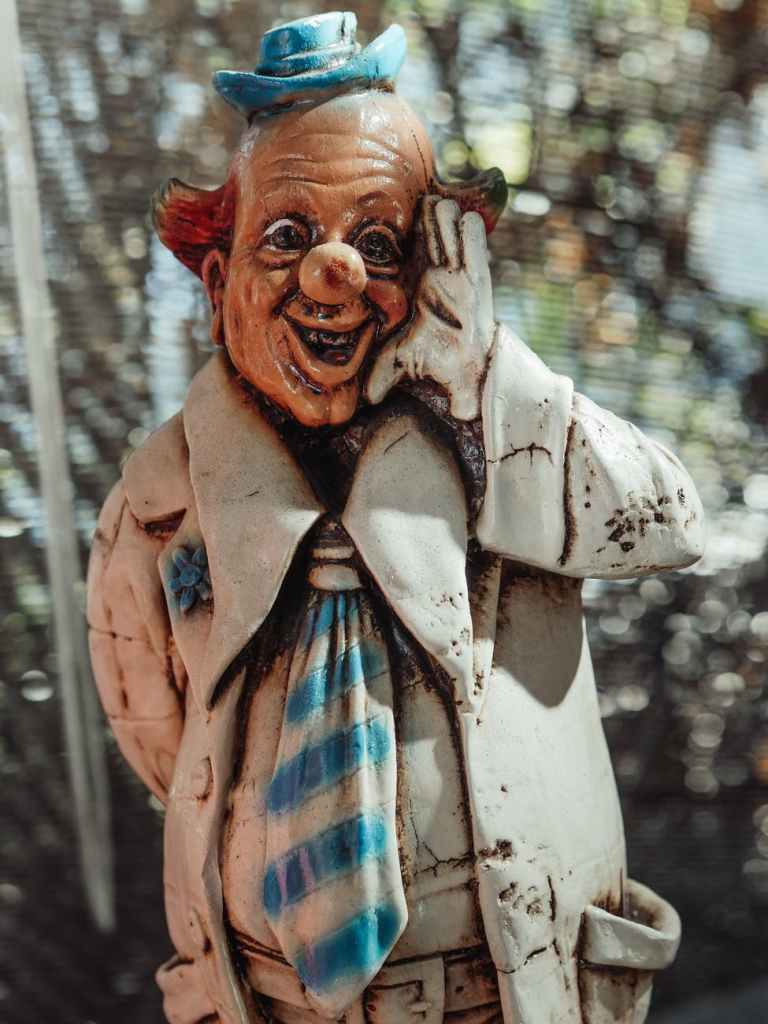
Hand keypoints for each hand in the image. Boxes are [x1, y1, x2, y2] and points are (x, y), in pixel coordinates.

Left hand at [366, 196, 494, 419]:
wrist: (467, 373)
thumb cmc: (433, 362)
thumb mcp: (398, 359)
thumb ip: (378, 371)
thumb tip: (360, 397)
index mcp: (420, 284)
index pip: (414, 246)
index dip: (409, 229)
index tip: (394, 213)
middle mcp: (440, 275)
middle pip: (434, 232)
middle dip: (429, 215)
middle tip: (421, 200)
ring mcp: (460, 275)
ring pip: (453, 233)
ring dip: (447, 218)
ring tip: (440, 203)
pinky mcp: (478, 279)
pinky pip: (474, 247)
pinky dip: (470, 232)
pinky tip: (464, 216)